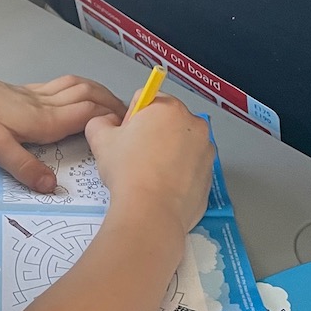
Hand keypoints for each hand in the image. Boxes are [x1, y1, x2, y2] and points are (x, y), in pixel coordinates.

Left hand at [0, 68, 125, 193]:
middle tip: (135, 117)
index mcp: (44, 120)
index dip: (113, 119)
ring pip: (78, 86)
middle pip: (90, 96)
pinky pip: (63, 85)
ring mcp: (36, 95)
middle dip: (114, 104)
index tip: (135, 128)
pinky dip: (81, 87)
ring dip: (101, 92)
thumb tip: (54, 187)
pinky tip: (79, 95)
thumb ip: (25, 167)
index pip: (89, 114)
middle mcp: (45, 104)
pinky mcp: (25, 91)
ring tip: (116, 104)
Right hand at [84, 93, 213, 234]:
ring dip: (167, 152)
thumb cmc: (129, 172)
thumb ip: (100, 121)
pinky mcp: (210, 175)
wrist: (151, 212)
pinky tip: (161, 186)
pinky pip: (190, 166)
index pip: (146, 98)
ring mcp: (206, 150)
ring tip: (148, 173)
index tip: (126, 136)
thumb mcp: (100, 139)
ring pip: (180, 143)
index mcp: (168, 108)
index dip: (131, 116)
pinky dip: (178, 172)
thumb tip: (106, 123)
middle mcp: (193, 124)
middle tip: (135, 156)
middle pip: (167, 120)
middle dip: (151, 133)